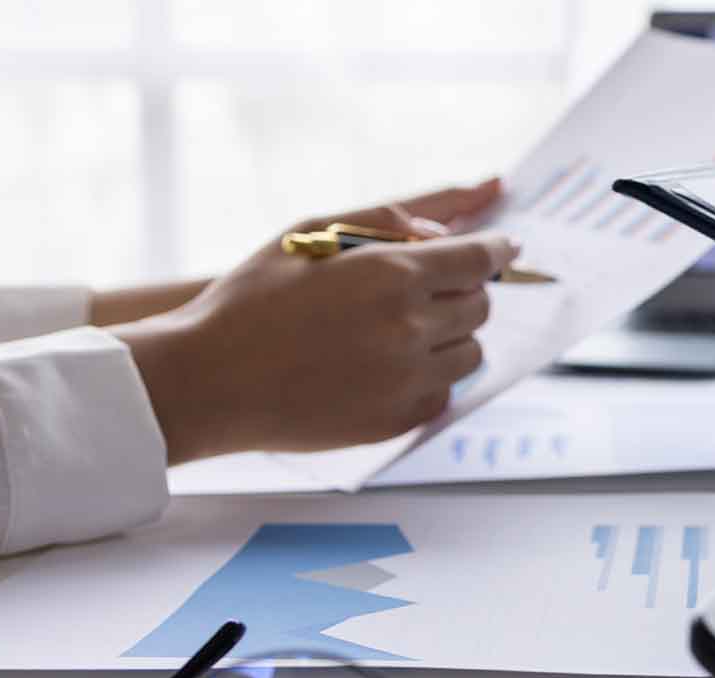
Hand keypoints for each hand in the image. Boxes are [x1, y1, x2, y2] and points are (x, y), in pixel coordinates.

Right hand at [114, 178, 516, 462]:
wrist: (208, 380)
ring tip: (408, 330)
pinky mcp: (398, 420)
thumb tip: (442, 230)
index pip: (477, 259)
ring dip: (452, 337)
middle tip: (438, 289)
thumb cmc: (250, 300)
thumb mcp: (309, 233)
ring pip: (471, 353)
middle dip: (465, 292)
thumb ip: (383, 221)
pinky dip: (431, 378)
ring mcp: (407, 380)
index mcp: (391, 275)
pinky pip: (444, 394)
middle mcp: (409, 328)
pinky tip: (391, 367)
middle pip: (480, 306)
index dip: (497, 250)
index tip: (506, 247)